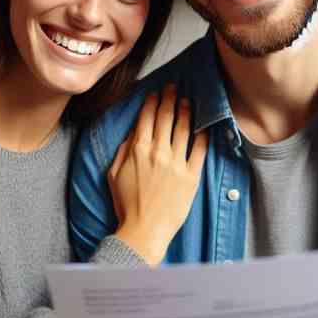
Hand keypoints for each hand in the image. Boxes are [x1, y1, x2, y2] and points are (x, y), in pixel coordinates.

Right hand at [108, 84, 207, 265]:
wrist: (143, 230)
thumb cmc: (125, 204)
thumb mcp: (114, 174)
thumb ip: (123, 150)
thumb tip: (132, 133)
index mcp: (138, 150)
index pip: (147, 118)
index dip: (152, 102)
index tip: (156, 92)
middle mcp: (158, 152)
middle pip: (166, 118)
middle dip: (170, 99)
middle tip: (173, 87)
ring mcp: (176, 163)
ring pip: (183, 129)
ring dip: (185, 111)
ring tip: (187, 101)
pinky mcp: (191, 176)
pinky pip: (199, 150)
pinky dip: (202, 135)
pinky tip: (203, 125)